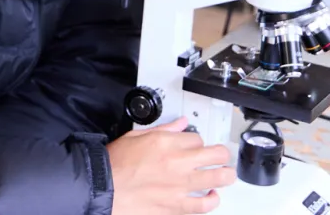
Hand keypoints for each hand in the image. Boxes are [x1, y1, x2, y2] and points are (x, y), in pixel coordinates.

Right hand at [108, 118, 234, 214]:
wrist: (102, 189)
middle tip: (221, 156)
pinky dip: (213, 201)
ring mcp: (179, 187)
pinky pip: (204, 205)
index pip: (197, 138)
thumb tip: (179, 123)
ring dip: (226, 175)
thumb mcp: (136, 136)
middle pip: (216, 154)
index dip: (197, 141)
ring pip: (218, 178)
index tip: (195, 145)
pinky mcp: (176, 206)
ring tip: (227, 174)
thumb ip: (163, 129)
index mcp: (166, 143)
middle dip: (221, 154)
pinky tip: (213, 196)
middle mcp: (177, 163)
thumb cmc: (114, 164)